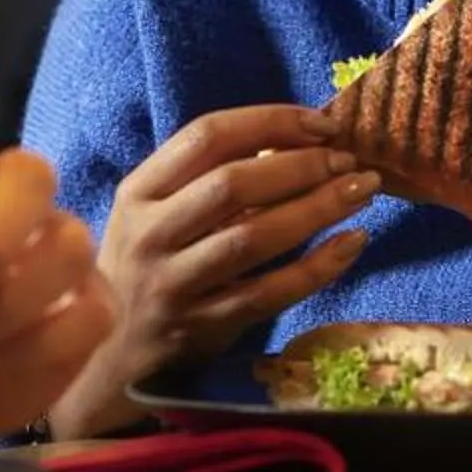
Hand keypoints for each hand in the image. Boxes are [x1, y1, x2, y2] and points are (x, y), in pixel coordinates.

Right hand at [48, 106, 380, 440]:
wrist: (110, 350)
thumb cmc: (146, 265)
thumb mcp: (154, 212)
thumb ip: (208, 177)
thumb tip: (297, 140)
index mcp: (138, 191)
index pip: (206, 136)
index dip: (269, 122)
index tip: (320, 124)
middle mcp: (150, 234)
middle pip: (232, 185)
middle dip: (300, 165)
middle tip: (348, 159)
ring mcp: (174, 284)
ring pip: (253, 238)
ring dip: (316, 208)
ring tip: (361, 190)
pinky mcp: (202, 326)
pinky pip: (269, 292)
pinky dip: (317, 267)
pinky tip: (352, 243)